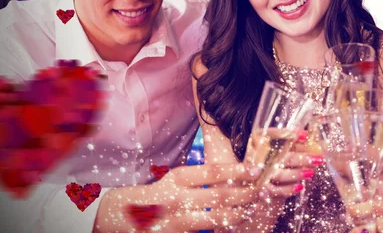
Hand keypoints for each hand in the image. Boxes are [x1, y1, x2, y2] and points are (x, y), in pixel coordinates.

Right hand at [94, 163, 259, 231]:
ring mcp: (177, 221)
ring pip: (216, 217)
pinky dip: (219, 230)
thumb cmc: (140, 198)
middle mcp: (178, 199)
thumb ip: (192, 183)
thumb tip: (223, 180)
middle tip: (262, 190)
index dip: (238, 169)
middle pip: (221, 195)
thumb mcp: (165, 183)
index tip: (256, 168)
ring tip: (252, 210)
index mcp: (175, 180)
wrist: (107, 219)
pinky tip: (232, 226)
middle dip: (246, 193)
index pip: (213, 172)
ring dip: (238, 214)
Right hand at [262, 133, 320, 197]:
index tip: (305, 135)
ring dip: (297, 173)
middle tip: (318, 159)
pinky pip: (275, 190)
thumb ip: (293, 143)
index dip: (288, 134)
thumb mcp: (279, 146)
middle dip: (301, 158)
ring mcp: (257, 172)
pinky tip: (300, 187)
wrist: (253, 176)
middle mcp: (256, 155)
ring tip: (311, 172)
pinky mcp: (259, 187)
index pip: (271, 134)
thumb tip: (316, 143)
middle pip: (281, 156)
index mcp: (258, 139)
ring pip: (279, 174)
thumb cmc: (271, 156)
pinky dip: (288, 189)